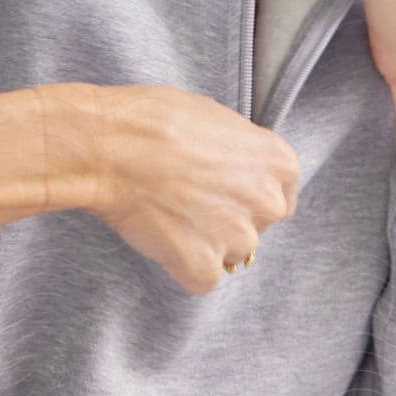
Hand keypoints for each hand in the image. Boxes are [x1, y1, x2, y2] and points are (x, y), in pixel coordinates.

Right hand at [91, 84, 299, 295]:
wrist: (114, 147)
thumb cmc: (155, 120)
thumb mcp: (215, 118)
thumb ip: (239, 151)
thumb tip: (234, 165)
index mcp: (278, 162)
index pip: (281, 193)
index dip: (250, 194)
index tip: (228, 191)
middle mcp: (266, 203)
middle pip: (258, 225)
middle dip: (230, 219)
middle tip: (192, 202)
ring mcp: (237, 238)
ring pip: (229, 252)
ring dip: (205, 242)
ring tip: (170, 215)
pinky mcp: (203, 268)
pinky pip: (200, 277)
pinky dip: (181, 264)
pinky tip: (160, 235)